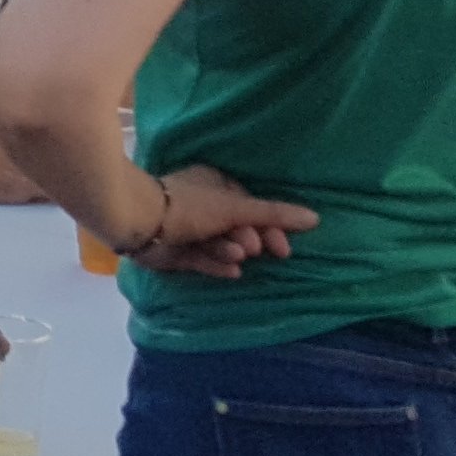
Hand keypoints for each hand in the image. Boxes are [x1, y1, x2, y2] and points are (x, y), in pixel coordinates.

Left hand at [129, 163, 319, 279]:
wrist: (141, 222)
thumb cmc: (190, 206)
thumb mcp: (236, 208)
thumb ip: (273, 214)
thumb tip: (314, 218)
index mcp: (213, 184)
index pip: (249, 206)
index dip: (268, 225)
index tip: (284, 245)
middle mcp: (201, 204)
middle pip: (235, 227)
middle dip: (250, 239)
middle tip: (265, 251)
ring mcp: (187, 229)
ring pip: (219, 243)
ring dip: (231, 250)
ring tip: (237, 254)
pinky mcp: (176, 251)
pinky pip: (202, 259)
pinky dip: (217, 264)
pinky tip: (232, 271)